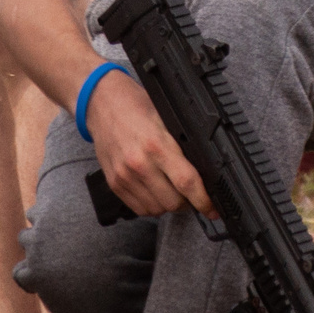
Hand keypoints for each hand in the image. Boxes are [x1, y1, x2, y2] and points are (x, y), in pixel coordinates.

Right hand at [87, 73, 209, 220]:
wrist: (101, 103)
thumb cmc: (136, 106)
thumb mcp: (166, 118)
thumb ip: (182, 145)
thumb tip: (205, 170)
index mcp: (156, 145)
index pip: (186, 182)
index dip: (203, 200)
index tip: (212, 209)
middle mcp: (139, 163)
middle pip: (173, 202)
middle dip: (187, 202)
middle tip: (191, 193)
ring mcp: (124, 176)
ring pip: (157, 209)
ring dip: (169, 205)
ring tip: (172, 191)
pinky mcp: (114, 183)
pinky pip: (139, 209)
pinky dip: (152, 206)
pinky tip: (156, 192)